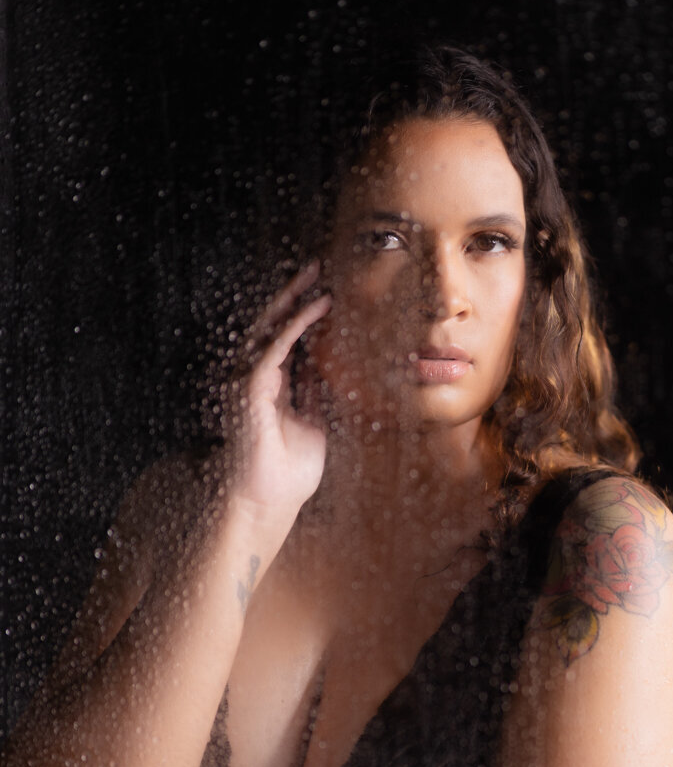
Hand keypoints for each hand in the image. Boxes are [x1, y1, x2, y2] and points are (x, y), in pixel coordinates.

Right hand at [220, 261, 331, 522]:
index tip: (324, 290)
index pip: (283, 339)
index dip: (302, 313)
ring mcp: (248, 381)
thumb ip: (315, 397)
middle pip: (273, 325)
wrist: (267, 501)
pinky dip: (297, 324)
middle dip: (294, 294)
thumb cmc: (287, 473)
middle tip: (317, 265)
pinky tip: (317, 305)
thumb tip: (328, 372)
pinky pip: (276, 346)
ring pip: (270, 328)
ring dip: (294, 299)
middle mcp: (253, 378)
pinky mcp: (251, 388)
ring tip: (317, 274)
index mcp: (268, 387)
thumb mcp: (312, 425)